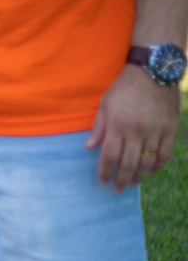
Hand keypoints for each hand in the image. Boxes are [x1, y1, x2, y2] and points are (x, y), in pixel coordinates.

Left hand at [87, 65, 180, 191]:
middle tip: (117, 189)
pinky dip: (159, 165)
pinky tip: (152, 171)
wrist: (154, 71)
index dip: (105, 172)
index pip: (110, 156)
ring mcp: (156, 130)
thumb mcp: (105, 104)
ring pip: (149, 161)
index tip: (102, 181)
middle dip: (122, 179)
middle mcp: (137, 130)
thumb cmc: (125, 87)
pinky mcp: (171, 127)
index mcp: (118, 125)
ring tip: (133, 183)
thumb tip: (89, 147)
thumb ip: (98, 127)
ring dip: (140, 175)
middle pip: (129, 163)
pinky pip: (166, 152)